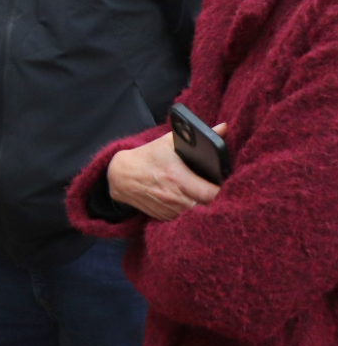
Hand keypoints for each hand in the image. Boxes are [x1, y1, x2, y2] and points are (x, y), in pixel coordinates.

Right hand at [107, 126, 223, 221]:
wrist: (120, 175)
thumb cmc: (147, 157)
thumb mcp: (169, 142)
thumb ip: (198, 135)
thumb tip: (224, 127)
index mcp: (177, 177)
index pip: (212, 193)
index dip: (222, 191)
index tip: (224, 184)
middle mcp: (174, 196)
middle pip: (208, 206)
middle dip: (214, 198)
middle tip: (215, 189)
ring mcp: (169, 209)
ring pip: (197, 214)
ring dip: (201, 205)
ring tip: (200, 193)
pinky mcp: (164, 217)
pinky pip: (184, 218)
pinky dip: (188, 211)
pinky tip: (185, 199)